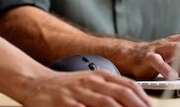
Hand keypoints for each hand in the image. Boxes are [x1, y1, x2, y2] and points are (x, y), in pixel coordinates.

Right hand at [22, 70, 150, 106]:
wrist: (35, 83)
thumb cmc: (66, 87)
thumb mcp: (91, 83)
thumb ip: (110, 90)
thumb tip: (134, 102)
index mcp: (100, 75)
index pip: (129, 86)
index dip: (143, 99)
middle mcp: (91, 82)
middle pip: (121, 94)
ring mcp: (78, 93)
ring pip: (106, 103)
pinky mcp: (65, 104)